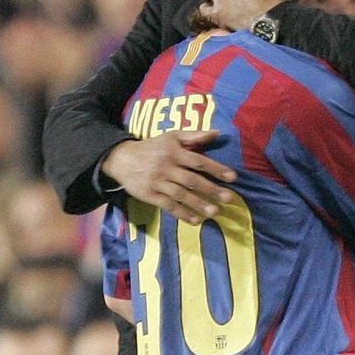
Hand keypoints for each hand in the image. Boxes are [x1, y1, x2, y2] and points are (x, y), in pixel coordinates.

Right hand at [102, 130, 236, 223]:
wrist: (122, 159)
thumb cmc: (152, 147)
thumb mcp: (171, 137)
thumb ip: (194, 136)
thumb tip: (217, 133)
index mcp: (174, 152)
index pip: (198, 161)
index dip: (216, 169)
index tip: (233, 177)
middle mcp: (166, 167)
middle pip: (192, 180)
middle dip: (211, 189)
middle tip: (229, 199)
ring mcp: (158, 182)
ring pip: (181, 195)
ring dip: (198, 204)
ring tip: (215, 212)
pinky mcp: (150, 195)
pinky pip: (168, 206)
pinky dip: (182, 214)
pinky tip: (196, 221)